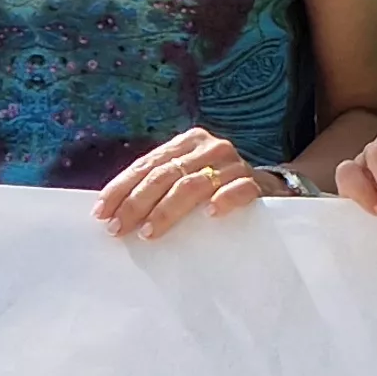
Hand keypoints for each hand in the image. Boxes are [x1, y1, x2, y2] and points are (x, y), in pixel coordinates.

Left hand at [91, 127, 268, 240]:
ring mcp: (235, 164)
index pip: (147, 164)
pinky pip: (240, 190)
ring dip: (168, 210)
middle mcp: (210, 148)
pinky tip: (211, 215)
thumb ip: (161, 187)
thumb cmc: (219, 190)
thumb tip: (114, 212)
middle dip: (136, 203)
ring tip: (148, 232)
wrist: (276, 189)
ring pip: (194, 184)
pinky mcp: (258, 183)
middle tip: (118, 228)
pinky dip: (224, 200)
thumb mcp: (189, 180)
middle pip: (166, 175)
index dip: (121, 188)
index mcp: (188, 143)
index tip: (101, 212)